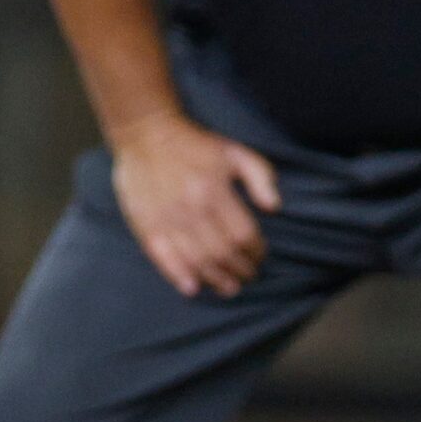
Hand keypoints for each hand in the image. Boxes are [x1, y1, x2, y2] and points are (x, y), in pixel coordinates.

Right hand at [109, 110, 281, 297]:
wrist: (145, 133)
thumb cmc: (196, 144)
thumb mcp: (235, 152)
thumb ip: (261, 177)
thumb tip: (274, 208)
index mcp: (214, 191)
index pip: (243, 234)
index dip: (256, 251)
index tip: (260, 256)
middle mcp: (190, 209)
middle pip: (222, 253)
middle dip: (240, 270)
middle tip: (248, 275)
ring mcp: (166, 219)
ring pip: (196, 261)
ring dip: (216, 279)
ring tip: (229, 287)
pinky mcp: (145, 225)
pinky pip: (163, 258)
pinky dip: (178, 276)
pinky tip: (192, 288)